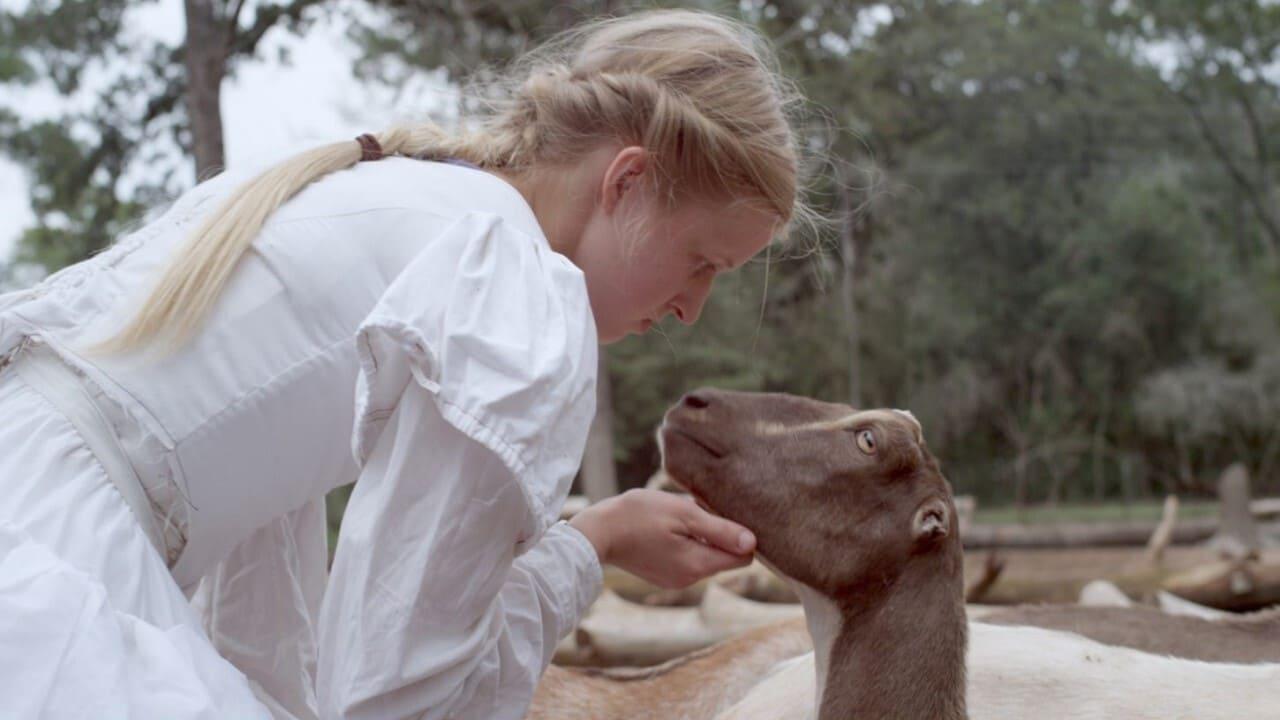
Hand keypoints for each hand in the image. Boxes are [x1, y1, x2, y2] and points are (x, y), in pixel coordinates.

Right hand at [569, 488, 755, 588]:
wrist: (597, 532)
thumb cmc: (639, 516)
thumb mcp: (684, 514)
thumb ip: (720, 530)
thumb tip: (753, 543)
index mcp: (699, 565)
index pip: (743, 557)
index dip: (742, 534)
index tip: (727, 513)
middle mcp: (691, 579)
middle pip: (725, 557)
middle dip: (719, 533)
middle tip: (698, 508)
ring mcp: (676, 580)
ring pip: (706, 556)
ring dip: (701, 535)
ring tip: (678, 516)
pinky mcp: (663, 575)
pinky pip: (688, 558)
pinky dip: (685, 541)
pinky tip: (666, 526)